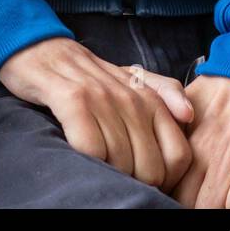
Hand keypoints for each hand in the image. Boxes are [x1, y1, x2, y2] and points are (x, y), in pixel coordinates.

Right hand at [0, 37, 194, 192]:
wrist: (40, 50)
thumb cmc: (88, 76)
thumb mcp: (130, 80)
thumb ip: (164, 92)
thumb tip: (188, 115)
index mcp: (150, 98)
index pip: (177, 156)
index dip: (164, 179)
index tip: (141, 176)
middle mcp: (131, 98)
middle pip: (150, 168)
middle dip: (135, 180)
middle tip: (115, 172)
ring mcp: (102, 98)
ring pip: (121, 163)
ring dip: (108, 172)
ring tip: (96, 161)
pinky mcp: (72, 99)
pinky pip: (91, 149)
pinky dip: (88, 159)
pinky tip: (79, 150)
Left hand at [173, 74, 229, 208]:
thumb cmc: (225, 88)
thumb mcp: (189, 101)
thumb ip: (172, 127)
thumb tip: (155, 153)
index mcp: (199, 142)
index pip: (179, 190)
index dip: (177, 199)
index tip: (179, 198)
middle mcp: (226, 154)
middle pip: (206, 205)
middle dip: (201, 208)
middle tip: (202, 204)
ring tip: (226, 204)